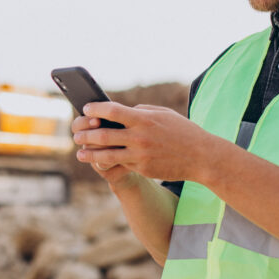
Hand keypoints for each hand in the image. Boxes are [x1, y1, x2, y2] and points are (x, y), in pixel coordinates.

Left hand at [71, 101, 211, 183]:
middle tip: (76, 134)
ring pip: (107, 154)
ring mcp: (140, 155)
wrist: (201, 157)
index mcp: (144, 119)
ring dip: (90, 154)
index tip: (86, 109)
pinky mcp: (143, 169)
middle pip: (104, 134)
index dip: (96, 109)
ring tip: (80, 153)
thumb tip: (120, 111)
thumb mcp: (163, 114)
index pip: (112, 111)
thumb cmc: (182, 131)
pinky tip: (99, 161)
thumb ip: (141, 111)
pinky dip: (108, 162)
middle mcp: (139, 137)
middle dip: (86, 134)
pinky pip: (122, 164)